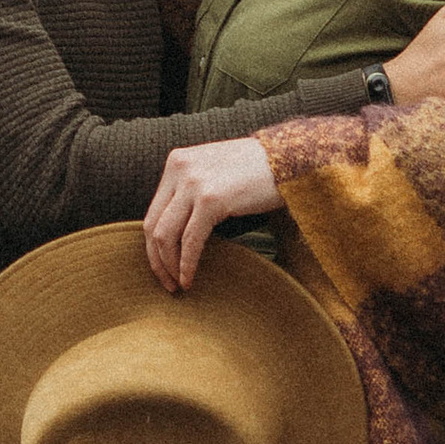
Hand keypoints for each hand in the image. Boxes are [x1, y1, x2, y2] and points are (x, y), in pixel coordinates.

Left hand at [144, 133, 278, 289]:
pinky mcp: (211, 199)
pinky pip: (190, 241)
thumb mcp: (215, 172)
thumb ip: (192, 191)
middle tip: (167, 284)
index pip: (153, 211)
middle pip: (154, 225)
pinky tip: (190, 279)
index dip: (152, 246)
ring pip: (166, 235)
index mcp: (177, 161)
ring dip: (169, 266)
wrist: (292, 159)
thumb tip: (177, 232)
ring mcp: (194, 183)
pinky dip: (187, 264)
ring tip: (179, 284)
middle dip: (157, 260)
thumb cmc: (259, 171)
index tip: (162, 267)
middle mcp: (179, 168)